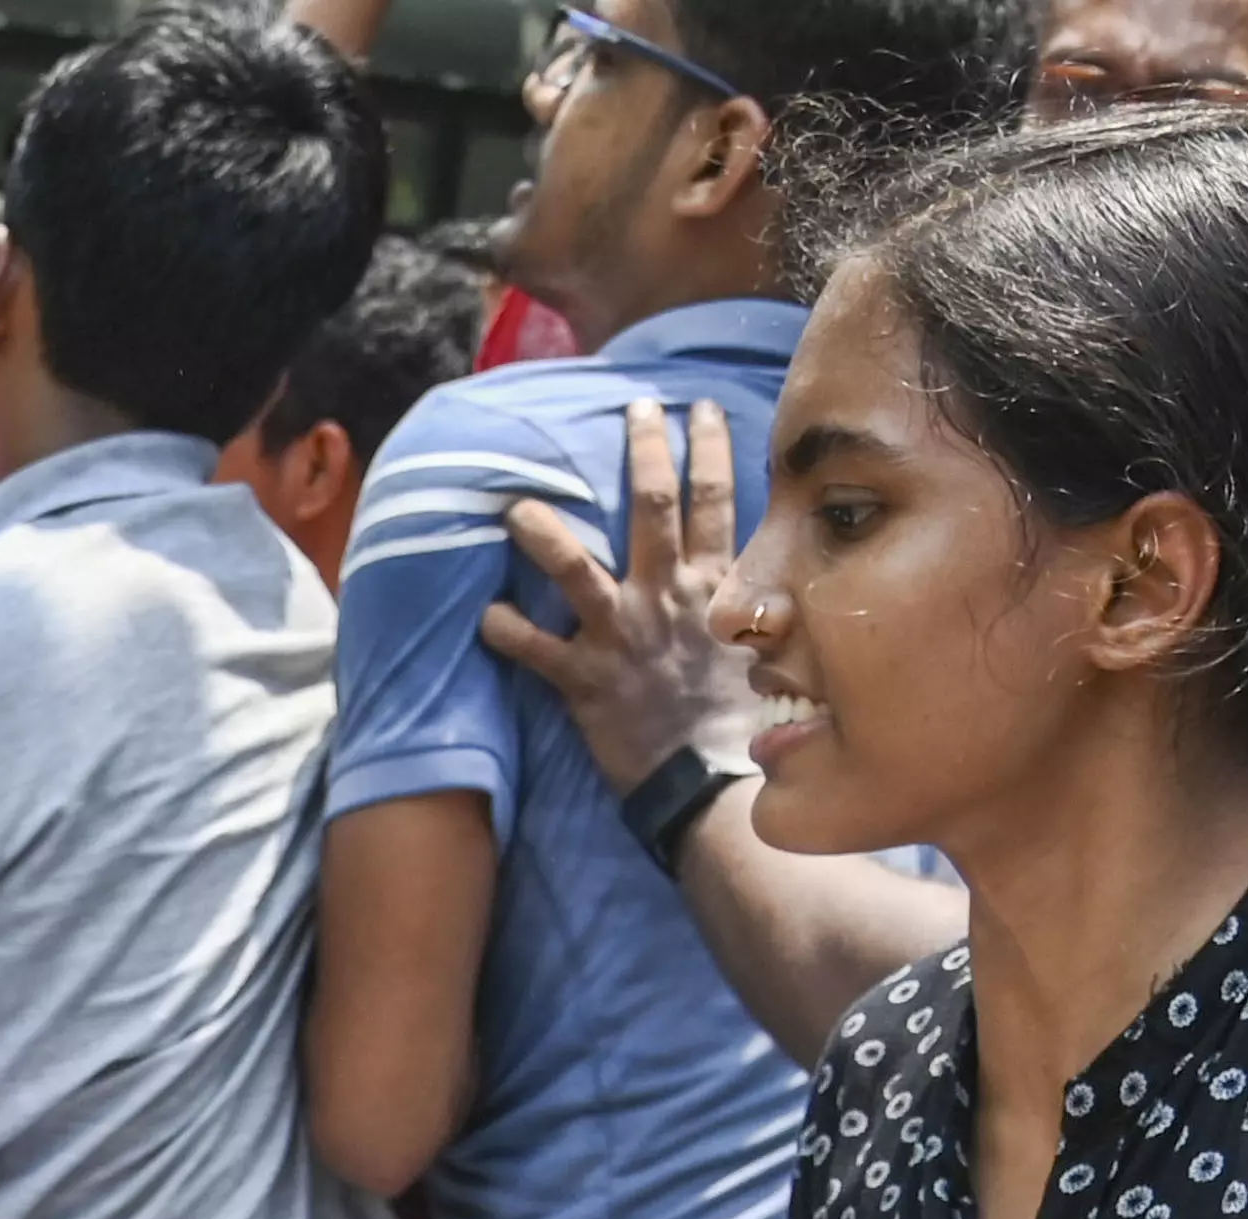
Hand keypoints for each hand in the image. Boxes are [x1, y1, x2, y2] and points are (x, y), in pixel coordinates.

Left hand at [475, 399, 758, 797]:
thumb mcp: (763, 652)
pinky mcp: (586, 680)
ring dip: (543, 533)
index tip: (698, 407)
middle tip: (632, 406)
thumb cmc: (740, 723)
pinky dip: (507, 633)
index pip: (716, 501)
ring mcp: (622, 635)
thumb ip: (748, 608)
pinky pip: (535, 650)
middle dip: (643, 448)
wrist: (713, 782)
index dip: (707, 448)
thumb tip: (761, 585)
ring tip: (515, 507)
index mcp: (714, 588)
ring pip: (575, 568)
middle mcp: (665, 597)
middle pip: (653, 504)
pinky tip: (484, 617)